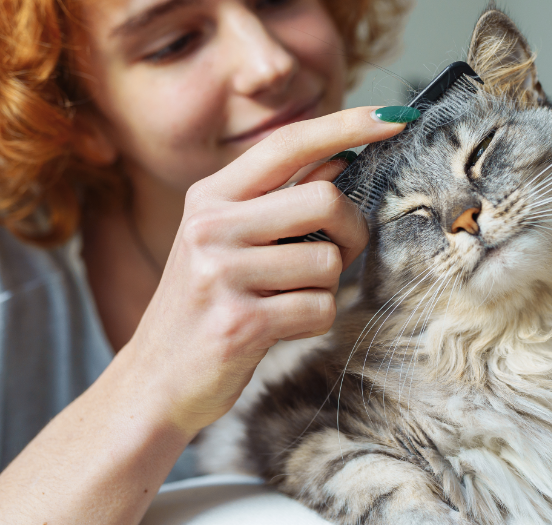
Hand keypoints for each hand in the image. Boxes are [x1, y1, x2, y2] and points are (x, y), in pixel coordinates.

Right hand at [123, 106, 406, 435]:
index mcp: (211, 196)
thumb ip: (280, 198)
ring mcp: (222, 273)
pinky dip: (314, 320)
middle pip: (325, 199)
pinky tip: (281, 327)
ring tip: (287, 300)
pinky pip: (319, 308)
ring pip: (328, 262)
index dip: (346, 126)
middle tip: (337, 253)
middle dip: (350, 231)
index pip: (288, 143)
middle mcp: (211, 225)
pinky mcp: (240, 322)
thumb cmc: (206, 305)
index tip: (395, 117)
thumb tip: (340, 158)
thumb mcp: (227, 240)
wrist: (156, 379)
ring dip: (325, 287)